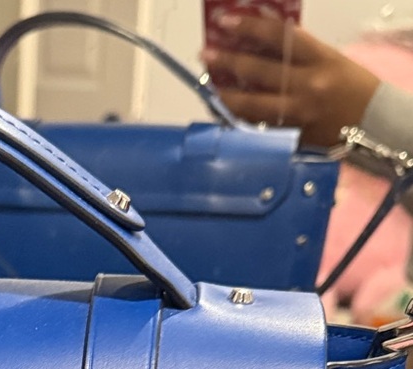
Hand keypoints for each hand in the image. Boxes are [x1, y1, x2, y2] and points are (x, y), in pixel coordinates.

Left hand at [201, 15, 379, 146]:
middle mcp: (307, 86)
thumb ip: (296, 53)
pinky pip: (255, 126)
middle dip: (228, 60)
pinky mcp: (288, 136)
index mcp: (320, 59)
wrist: (372, 124)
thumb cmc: (350, 87)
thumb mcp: (329, 59)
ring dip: (225, 94)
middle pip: (260, 71)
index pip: (280, 38)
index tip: (226, 21)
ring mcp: (296, 114)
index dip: (250, 28)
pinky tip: (222, 109)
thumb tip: (257, 44)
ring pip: (251, 104)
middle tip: (206, 52)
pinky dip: (236, 117)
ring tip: (208, 84)